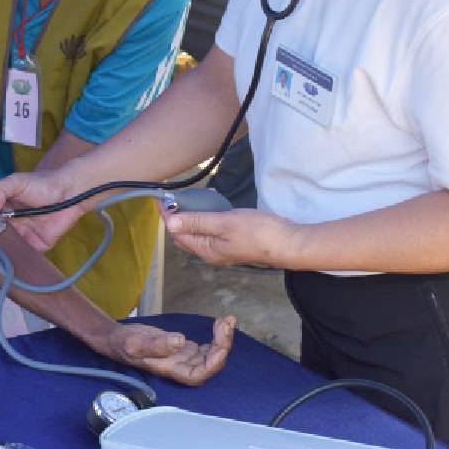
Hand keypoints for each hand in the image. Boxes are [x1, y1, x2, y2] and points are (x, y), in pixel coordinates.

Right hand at [0, 168, 84, 251]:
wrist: (70, 193)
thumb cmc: (42, 184)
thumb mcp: (16, 182)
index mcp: (0, 209)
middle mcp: (8, 225)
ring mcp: (21, 237)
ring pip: (5, 248)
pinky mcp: (35, 247)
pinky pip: (24, 257)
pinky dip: (16, 259)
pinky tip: (8, 260)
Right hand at [99, 315, 235, 386]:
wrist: (116, 339)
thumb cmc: (124, 344)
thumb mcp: (136, 343)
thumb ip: (157, 345)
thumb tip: (180, 341)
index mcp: (170, 370)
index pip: (198, 375)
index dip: (213, 363)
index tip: (220, 345)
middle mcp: (180, 367)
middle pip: (209, 364)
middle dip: (222, 345)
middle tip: (226, 323)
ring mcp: (183, 358)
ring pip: (211, 355)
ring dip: (222, 339)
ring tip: (226, 320)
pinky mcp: (183, 349)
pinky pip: (206, 347)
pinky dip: (216, 336)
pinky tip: (219, 324)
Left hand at [163, 209, 297, 267]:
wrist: (287, 243)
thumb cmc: (257, 233)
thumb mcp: (224, 223)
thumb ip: (197, 223)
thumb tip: (170, 224)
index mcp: (205, 250)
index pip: (176, 232)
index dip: (167, 215)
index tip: (161, 197)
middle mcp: (210, 253)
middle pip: (185, 234)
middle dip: (177, 215)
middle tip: (176, 196)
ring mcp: (222, 249)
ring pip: (199, 231)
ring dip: (193, 215)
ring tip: (195, 197)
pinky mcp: (233, 242)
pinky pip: (212, 229)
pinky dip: (208, 216)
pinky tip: (215, 203)